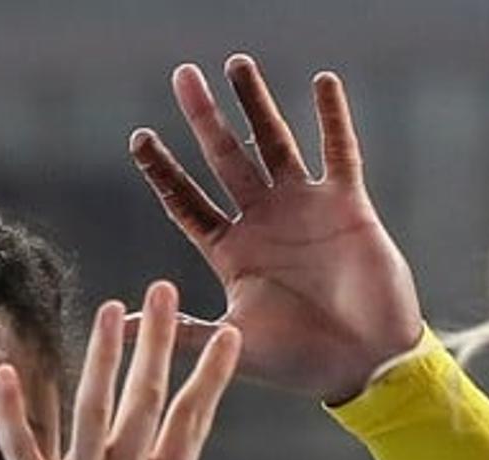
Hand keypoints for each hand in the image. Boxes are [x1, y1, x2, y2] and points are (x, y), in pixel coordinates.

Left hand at [0, 281, 288, 459]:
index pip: (196, 418)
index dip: (211, 372)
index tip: (225, 333)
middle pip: (146, 395)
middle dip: (159, 339)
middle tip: (162, 290)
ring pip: (90, 404)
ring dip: (100, 353)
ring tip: (110, 309)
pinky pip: (20, 443)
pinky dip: (10, 407)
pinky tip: (4, 369)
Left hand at [131, 55, 422, 403]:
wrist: (366, 366)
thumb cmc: (301, 362)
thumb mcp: (233, 344)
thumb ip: (183, 330)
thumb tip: (122, 329)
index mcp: (233, 252)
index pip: (188, 202)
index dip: (164, 170)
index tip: (139, 137)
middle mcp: (264, 222)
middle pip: (225, 158)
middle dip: (203, 118)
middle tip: (182, 76)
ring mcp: (305, 210)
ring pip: (274, 143)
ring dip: (256, 104)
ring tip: (236, 64)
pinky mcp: (348, 205)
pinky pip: (339, 151)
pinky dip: (332, 117)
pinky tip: (322, 82)